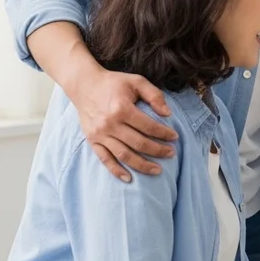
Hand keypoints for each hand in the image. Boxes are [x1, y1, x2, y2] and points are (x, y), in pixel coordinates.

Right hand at [67, 66, 177, 181]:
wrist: (84, 85)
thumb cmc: (114, 83)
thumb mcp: (137, 81)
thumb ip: (154, 95)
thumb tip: (168, 114)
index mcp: (122, 108)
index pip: (148, 126)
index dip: (164, 133)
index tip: (175, 137)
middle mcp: (110, 124)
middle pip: (138, 143)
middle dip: (158, 151)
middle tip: (171, 154)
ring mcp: (100, 134)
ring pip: (124, 155)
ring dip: (142, 165)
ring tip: (157, 170)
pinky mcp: (92, 140)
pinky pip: (105, 159)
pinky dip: (116, 171)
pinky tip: (129, 178)